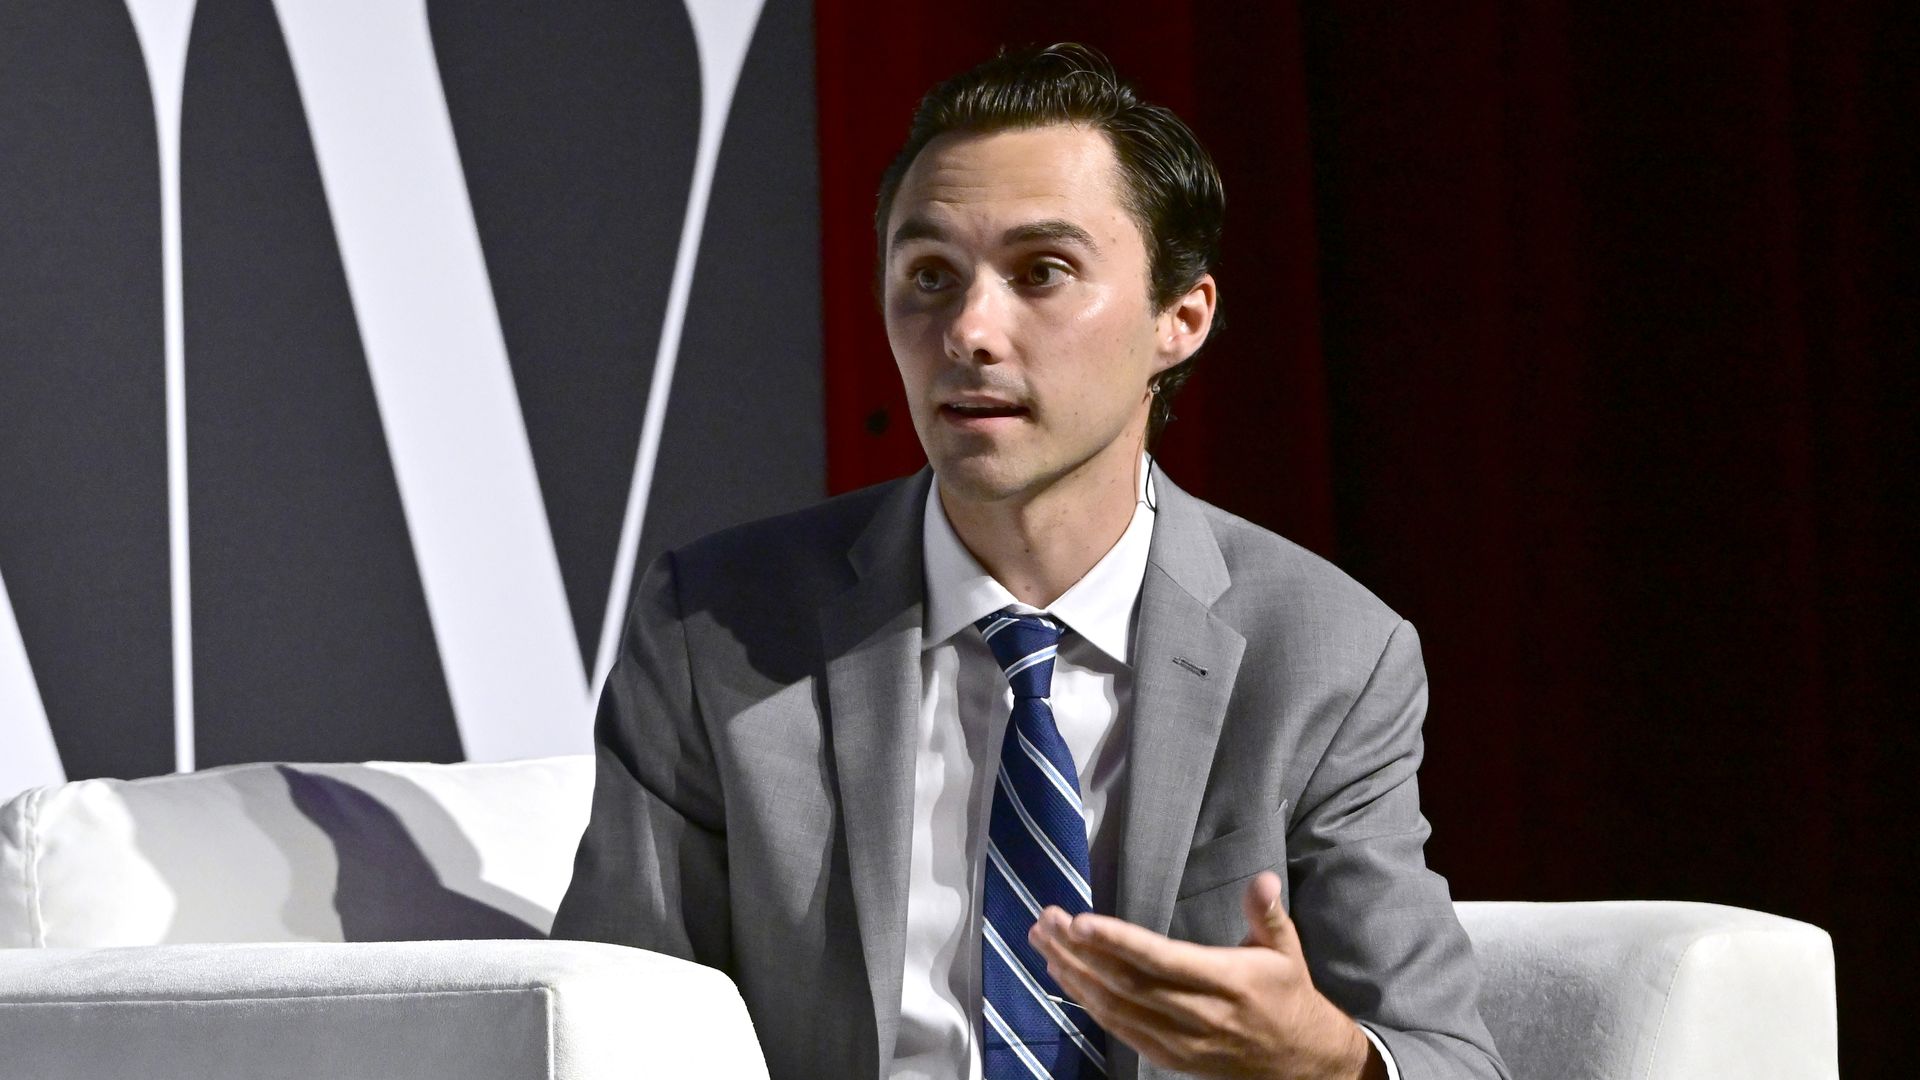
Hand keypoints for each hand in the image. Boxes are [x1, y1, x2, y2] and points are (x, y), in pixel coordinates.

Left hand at [1027, 871, 1383, 1079]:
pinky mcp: (1171, 1058)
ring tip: (1043, 941)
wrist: (1302, 1062)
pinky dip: (1088, 1004)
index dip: (1118, 941)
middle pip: (1127, 983)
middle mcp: (1200, 1015)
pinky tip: (1065, 977)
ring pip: (1116, 1009)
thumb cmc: (1287, 994)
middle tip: (1047, 919)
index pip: (1162, 960)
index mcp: (1228, 982)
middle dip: (1080, 951)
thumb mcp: (1286, 949)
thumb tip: (1264, 877)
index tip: (1079, 920)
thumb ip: (1267, 913)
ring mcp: (1182, 1042)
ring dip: (1074, 975)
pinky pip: (1121, 1031)